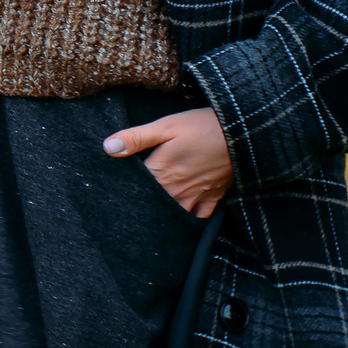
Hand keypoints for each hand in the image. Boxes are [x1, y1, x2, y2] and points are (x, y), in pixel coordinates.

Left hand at [105, 107, 233, 217]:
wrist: (240, 132)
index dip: (124, 190)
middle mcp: (177, 189)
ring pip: (174, 213)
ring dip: (163, 214)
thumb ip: (135, 138)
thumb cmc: (200, 126)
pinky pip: (200, 217)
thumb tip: (107, 147)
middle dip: (142, 205)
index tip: (112, 193)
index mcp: (161, 172)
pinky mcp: (213, 196)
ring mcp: (196, 195)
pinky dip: (190, 220)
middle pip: (153, 204)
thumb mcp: (165, 126)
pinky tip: (182, 219)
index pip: (136, 188)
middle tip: (129, 208)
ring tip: (151, 216)